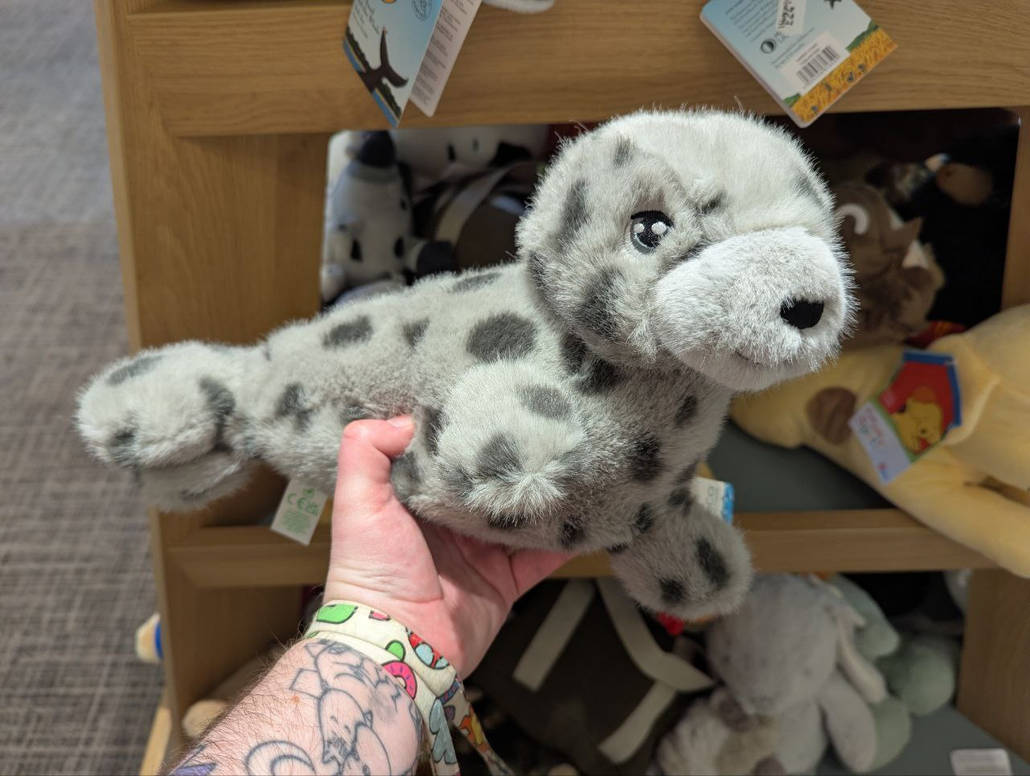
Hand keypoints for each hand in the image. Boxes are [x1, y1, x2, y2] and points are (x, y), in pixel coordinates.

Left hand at [324, 417, 573, 676]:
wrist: (397, 647)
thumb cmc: (370, 572)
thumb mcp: (357, 503)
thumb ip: (365, 452)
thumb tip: (404, 417)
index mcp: (413, 503)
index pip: (442, 458)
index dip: (461, 432)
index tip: (487, 398)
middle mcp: (447, 527)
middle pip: (487, 485)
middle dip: (510, 461)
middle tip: (542, 423)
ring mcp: (479, 555)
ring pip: (519, 516)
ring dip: (542, 495)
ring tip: (572, 460)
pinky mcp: (504, 583)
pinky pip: (541, 557)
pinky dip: (564, 540)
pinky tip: (587, 513)